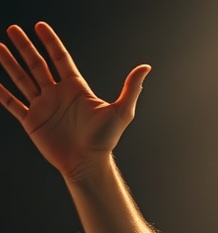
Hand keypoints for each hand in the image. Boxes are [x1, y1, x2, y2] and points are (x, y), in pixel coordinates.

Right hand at [0, 22, 149, 179]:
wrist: (87, 163)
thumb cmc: (105, 140)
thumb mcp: (121, 111)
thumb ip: (130, 88)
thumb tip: (146, 67)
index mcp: (76, 88)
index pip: (60, 59)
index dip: (50, 42)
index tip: (40, 26)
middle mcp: (57, 94)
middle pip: (37, 64)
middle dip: (24, 47)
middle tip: (13, 30)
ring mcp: (43, 106)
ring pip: (21, 79)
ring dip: (8, 63)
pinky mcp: (31, 121)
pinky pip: (11, 103)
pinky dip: (1, 92)